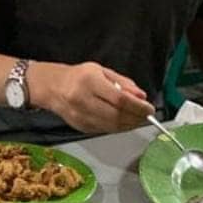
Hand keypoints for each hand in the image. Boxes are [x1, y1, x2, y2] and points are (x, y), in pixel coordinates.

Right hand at [30, 61, 153, 133]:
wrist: (52, 88)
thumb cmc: (79, 77)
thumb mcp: (101, 71)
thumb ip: (122, 83)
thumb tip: (141, 96)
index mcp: (89, 81)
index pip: (119, 99)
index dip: (137, 106)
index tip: (149, 109)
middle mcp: (83, 100)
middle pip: (117, 115)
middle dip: (136, 118)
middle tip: (147, 116)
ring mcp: (81, 116)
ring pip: (112, 126)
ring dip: (129, 125)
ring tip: (138, 120)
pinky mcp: (81, 127)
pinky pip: (105, 130)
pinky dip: (119, 128)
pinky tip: (125, 123)